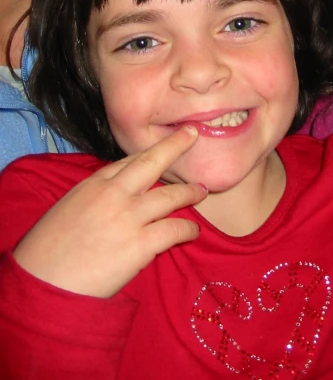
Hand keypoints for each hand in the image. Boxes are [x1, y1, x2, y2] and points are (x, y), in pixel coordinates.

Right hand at [13, 127, 206, 298]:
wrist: (42, 285)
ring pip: (170, 196)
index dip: (150, 153)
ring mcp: (129, 218)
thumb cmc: (47, 252)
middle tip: (192, 135)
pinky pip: (173, 230)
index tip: (165, 146)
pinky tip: (193, 231)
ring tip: (201, 191)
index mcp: (93, 184)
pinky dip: (187, 229)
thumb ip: (94, 198)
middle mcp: (113, 194)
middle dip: (175, 146)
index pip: (128, 161)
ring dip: (189, 193)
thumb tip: (116, 197)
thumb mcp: (68, 209)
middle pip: (152, 162)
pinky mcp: (140, 245)